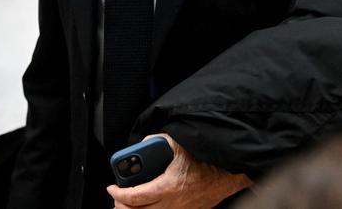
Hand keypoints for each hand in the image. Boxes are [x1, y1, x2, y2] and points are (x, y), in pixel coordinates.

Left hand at [107, 134, 250, 208]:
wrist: (229, 170)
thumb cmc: (206, 157)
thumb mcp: (179, 142)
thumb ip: (158, 140)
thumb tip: (144, 143)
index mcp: (169, 185)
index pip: (136, 196)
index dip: (119, 193)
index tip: (112, 188)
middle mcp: (174, 202)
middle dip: (123, 207)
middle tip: (117, 198)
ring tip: (128, 203)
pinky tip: (149, 205)